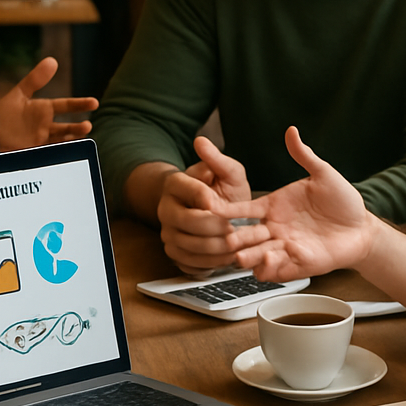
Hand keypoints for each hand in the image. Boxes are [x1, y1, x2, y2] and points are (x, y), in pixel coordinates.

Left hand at [0, 57, 97, 151]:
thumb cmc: (2, 112)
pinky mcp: (33, 153)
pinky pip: (49, 153)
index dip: (80, 104)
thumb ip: (35, 79)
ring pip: (60, 140)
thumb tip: (53, 60)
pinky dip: (58, 152)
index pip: (66, 106)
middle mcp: (45, 126)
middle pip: (66, 127)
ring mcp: (40, 141)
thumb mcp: (19, 94)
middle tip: (87, 126)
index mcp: (43, 110)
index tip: (94, 102)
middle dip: (77, 128)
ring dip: (70, 140)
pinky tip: (64, 152)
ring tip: (80, 139)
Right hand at [158, 137, 261, 273]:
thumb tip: (200, 141)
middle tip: (240, 230)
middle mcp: (166, 210)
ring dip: (218, 249)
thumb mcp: (228, 172)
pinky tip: (228, 258)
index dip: (213, 201)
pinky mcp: (175, 254)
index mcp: (175, 184)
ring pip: (189, 246)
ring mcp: (168, 234)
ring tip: (240, 246)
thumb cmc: (223, 191)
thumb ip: (218, 159)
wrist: (215, 213)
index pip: (192, 193)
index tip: (229, 208)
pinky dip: (212, 264)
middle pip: (189, 222)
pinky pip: (190, 264)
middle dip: (219, 228)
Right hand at [213, 126, 376, 280]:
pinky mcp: (297, 264)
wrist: (363, 227)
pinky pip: (276, 271)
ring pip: (256, 255)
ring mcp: (284, 248)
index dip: (226, 210)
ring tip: (241, 256)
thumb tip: (291, 130)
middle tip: (225, 237)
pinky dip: (268, 269)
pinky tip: (268, 262)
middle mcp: (275, 228)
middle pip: (244, 235)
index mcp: (274, 207)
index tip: (210, 207)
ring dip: (247, 256)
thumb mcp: (324, 174)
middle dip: (234, 237)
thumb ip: (304, 155)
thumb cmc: (343, 201)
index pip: (243, 210)